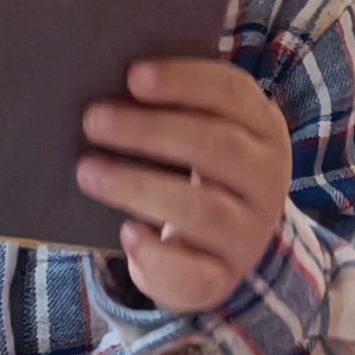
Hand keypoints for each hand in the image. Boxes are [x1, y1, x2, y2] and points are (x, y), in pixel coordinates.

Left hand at [83, 59, 286, 315]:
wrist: (222, 245)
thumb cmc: (197, 171)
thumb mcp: (201, 133)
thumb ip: (172, 108)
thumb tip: (110, 85)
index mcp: (262, 129)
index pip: (231, 93)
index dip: (183, 81)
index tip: (132, 75)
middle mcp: (266, 180)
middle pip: (217, 147)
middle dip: (150, 131)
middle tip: (93, 120)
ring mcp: (248, 234)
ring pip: (204, 209)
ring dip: (140, 187)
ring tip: (88, 171)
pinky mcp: (223, 278)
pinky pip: (196, 273)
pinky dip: (158, 256)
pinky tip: (127, 235)